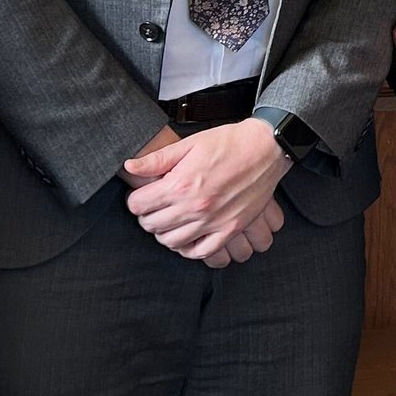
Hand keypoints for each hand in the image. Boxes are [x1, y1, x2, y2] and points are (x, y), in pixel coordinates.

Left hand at [124, 118, 291, 264]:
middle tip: (153, 206)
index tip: (140, 195)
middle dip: (146, 215)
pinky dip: (189, 249)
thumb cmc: (228, 142)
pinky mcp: (230, 229)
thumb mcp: (189, 144)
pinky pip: (201, 252)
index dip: (135, 199)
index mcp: (180, 185)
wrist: (266, 148)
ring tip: (169, 220)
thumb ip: (157, 159)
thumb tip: (129, 167)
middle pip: (151, 225)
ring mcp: (213, 221)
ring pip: (171, 242)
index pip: (138, 205)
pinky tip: (187, 237)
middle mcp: (194, 207)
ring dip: (164, 232)